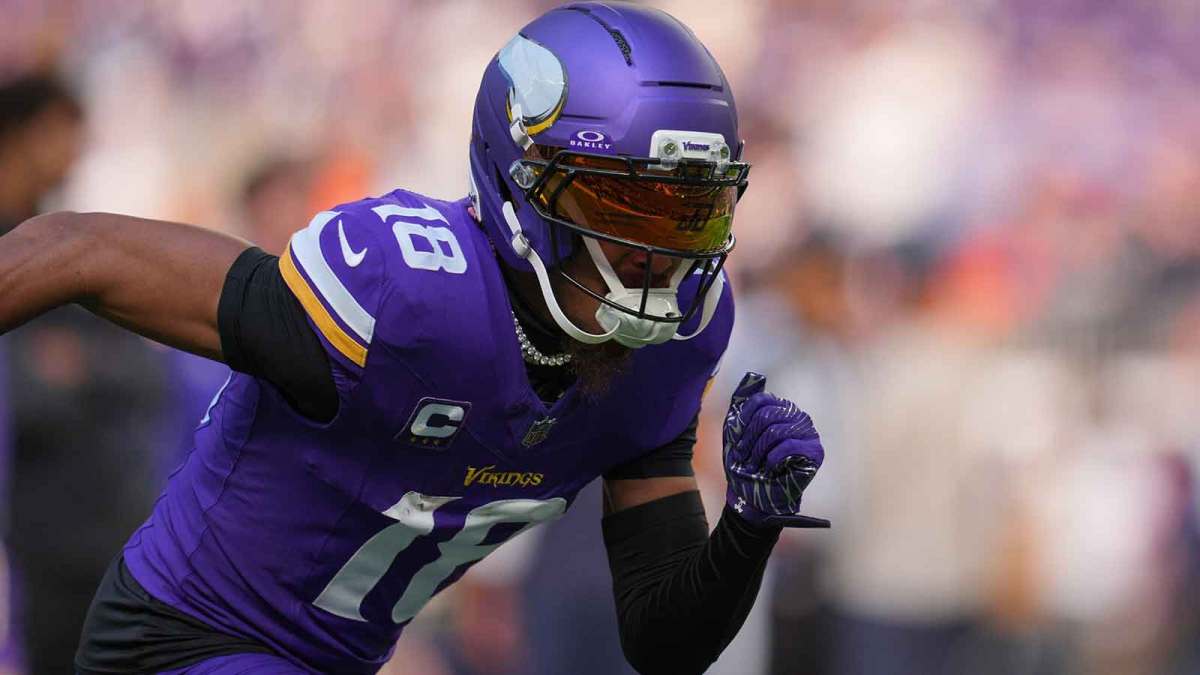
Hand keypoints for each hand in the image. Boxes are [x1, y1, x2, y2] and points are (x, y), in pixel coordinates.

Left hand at [723, 372, 828, 528]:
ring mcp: (808, 433)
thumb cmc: (745, 464)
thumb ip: (742, 404)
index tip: (738, 442)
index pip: (761, 401)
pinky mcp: (815, 452)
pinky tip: (770, 469)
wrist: (751, 495)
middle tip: (746, 459)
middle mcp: (797, 417)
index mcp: (780, 409)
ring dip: (759, 453)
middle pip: (767, 415)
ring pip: (776, 431)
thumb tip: (753, 376)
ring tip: (757, 466)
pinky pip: (788, 446)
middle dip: (750, 441)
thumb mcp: (735, 431)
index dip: (744, 423)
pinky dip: (772, 460)